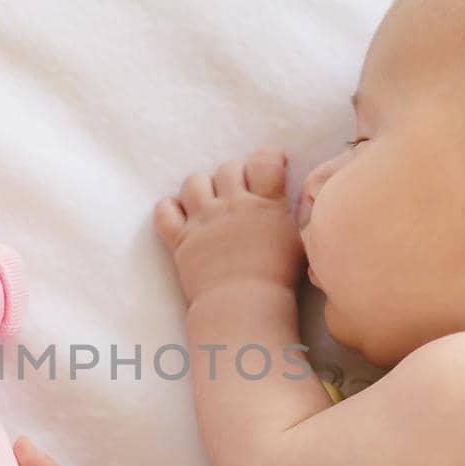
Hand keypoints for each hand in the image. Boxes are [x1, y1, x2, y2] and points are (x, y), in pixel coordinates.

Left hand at [153, 145, 305, 307]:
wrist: (244, 308)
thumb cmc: (279, 280)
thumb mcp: (300, 242)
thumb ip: (295, 215)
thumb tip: (299, 197)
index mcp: (265, 204)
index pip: (265, 160)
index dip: (270, 157)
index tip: (273, 166)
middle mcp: (230, 206)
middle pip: (228, 167)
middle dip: (236, 175)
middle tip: (242, 194)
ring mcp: (202, 221)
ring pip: (193, 181)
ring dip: (203, 186)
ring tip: (212, 202)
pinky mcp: (180, 240)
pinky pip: (164, 211)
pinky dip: (169, 208)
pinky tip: (182, 216)